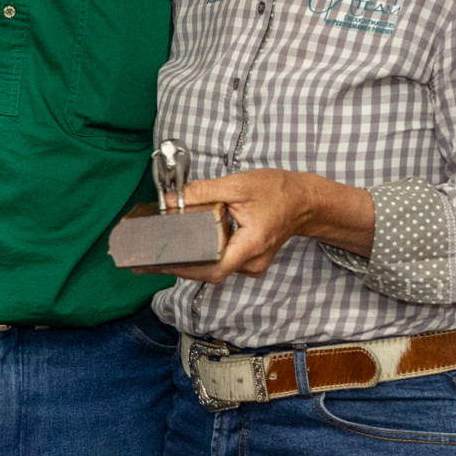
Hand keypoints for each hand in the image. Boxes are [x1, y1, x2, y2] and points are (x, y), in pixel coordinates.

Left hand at [173, 169, 373, 283]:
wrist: (303, 201)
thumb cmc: (277, 191)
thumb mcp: (239, 185)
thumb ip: (204, 192)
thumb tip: (173, 201)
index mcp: (251, 244)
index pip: (214, 268)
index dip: (186, 268)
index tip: (161, 262)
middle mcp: (252, 262)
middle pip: (210, 271)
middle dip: (180, 264)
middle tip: (152, 256)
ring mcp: (252, 265)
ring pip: (214, 268)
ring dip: (192, 258)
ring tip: (166, 248)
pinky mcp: (249, 262)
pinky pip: (222, 263)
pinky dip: (204, 254)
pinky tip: (188, 244)